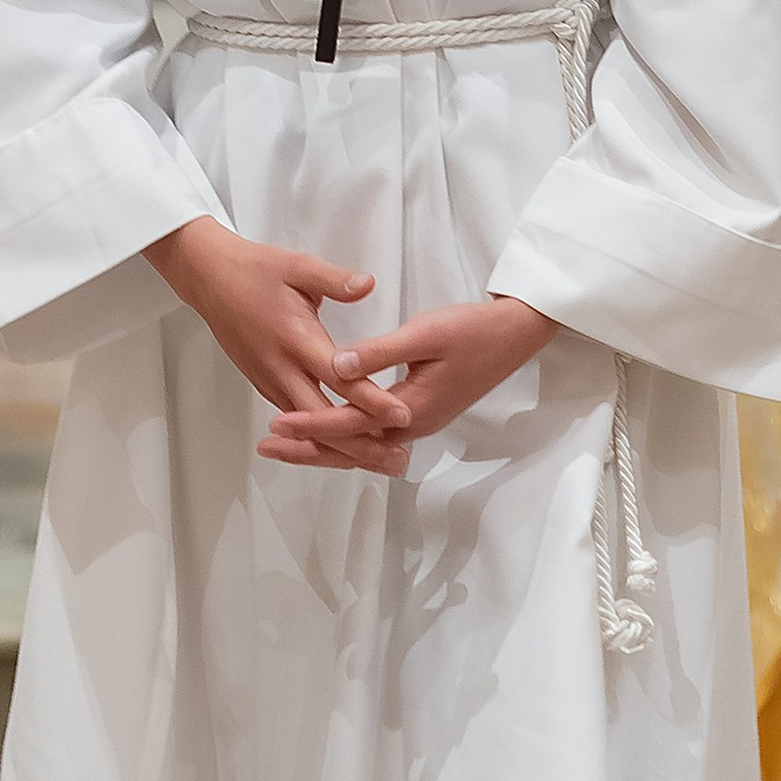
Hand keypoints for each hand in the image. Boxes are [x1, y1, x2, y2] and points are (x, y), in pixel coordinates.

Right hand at [145, 218, 410, 457]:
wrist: (210, 280)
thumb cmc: (255, 271)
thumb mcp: (298, 266)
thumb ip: (335, 280)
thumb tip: (368, 285)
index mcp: (296, 338)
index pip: (340, 377)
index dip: (372, 399)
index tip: (402, 415)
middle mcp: (282, 367)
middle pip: (324, 418)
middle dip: (361, 442)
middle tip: (397, 457)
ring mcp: (271, 379)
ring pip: (308, 425)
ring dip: (342, 445)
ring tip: (379, 459)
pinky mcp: (264, 384)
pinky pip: (295, 418)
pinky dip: (319, 436)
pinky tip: (342, 445)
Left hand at [254, 296, 559, 469]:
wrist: (514, 336)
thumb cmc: (471, 330)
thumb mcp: (424, 334)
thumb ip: (379, 352)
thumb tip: (337, 366)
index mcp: (411, 409)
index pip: (350, 426)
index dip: (311, 425)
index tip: (276, 423)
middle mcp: (412, 425)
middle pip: (351, 449)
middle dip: (308, 449)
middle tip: (266, 446)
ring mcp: (416, 422)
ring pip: (360, 446)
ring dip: (322, 446)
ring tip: (284, 444)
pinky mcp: (418, 413)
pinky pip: (372, 436)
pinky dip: (343, 437)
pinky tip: (323, 429)